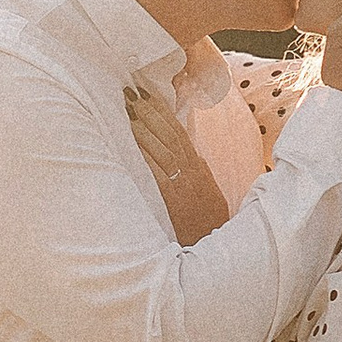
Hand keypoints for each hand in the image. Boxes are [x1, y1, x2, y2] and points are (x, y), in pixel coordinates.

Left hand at [126, 81, 230, 240]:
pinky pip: (156, 170)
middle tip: (130, 91)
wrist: (214, 251)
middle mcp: (192, 171)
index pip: (179, 131)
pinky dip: (145, 152)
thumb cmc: (208, 225)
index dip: (163, 111)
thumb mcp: (208, 193)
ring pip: (162, 146)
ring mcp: (182, 184)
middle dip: (150, 110)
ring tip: (128, 106)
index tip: (147, 93)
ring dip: (144, 125)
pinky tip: (131, 138)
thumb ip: (199, 172)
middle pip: (169, 133)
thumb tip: (191, 154)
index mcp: (199, 168)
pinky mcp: (172, 199)